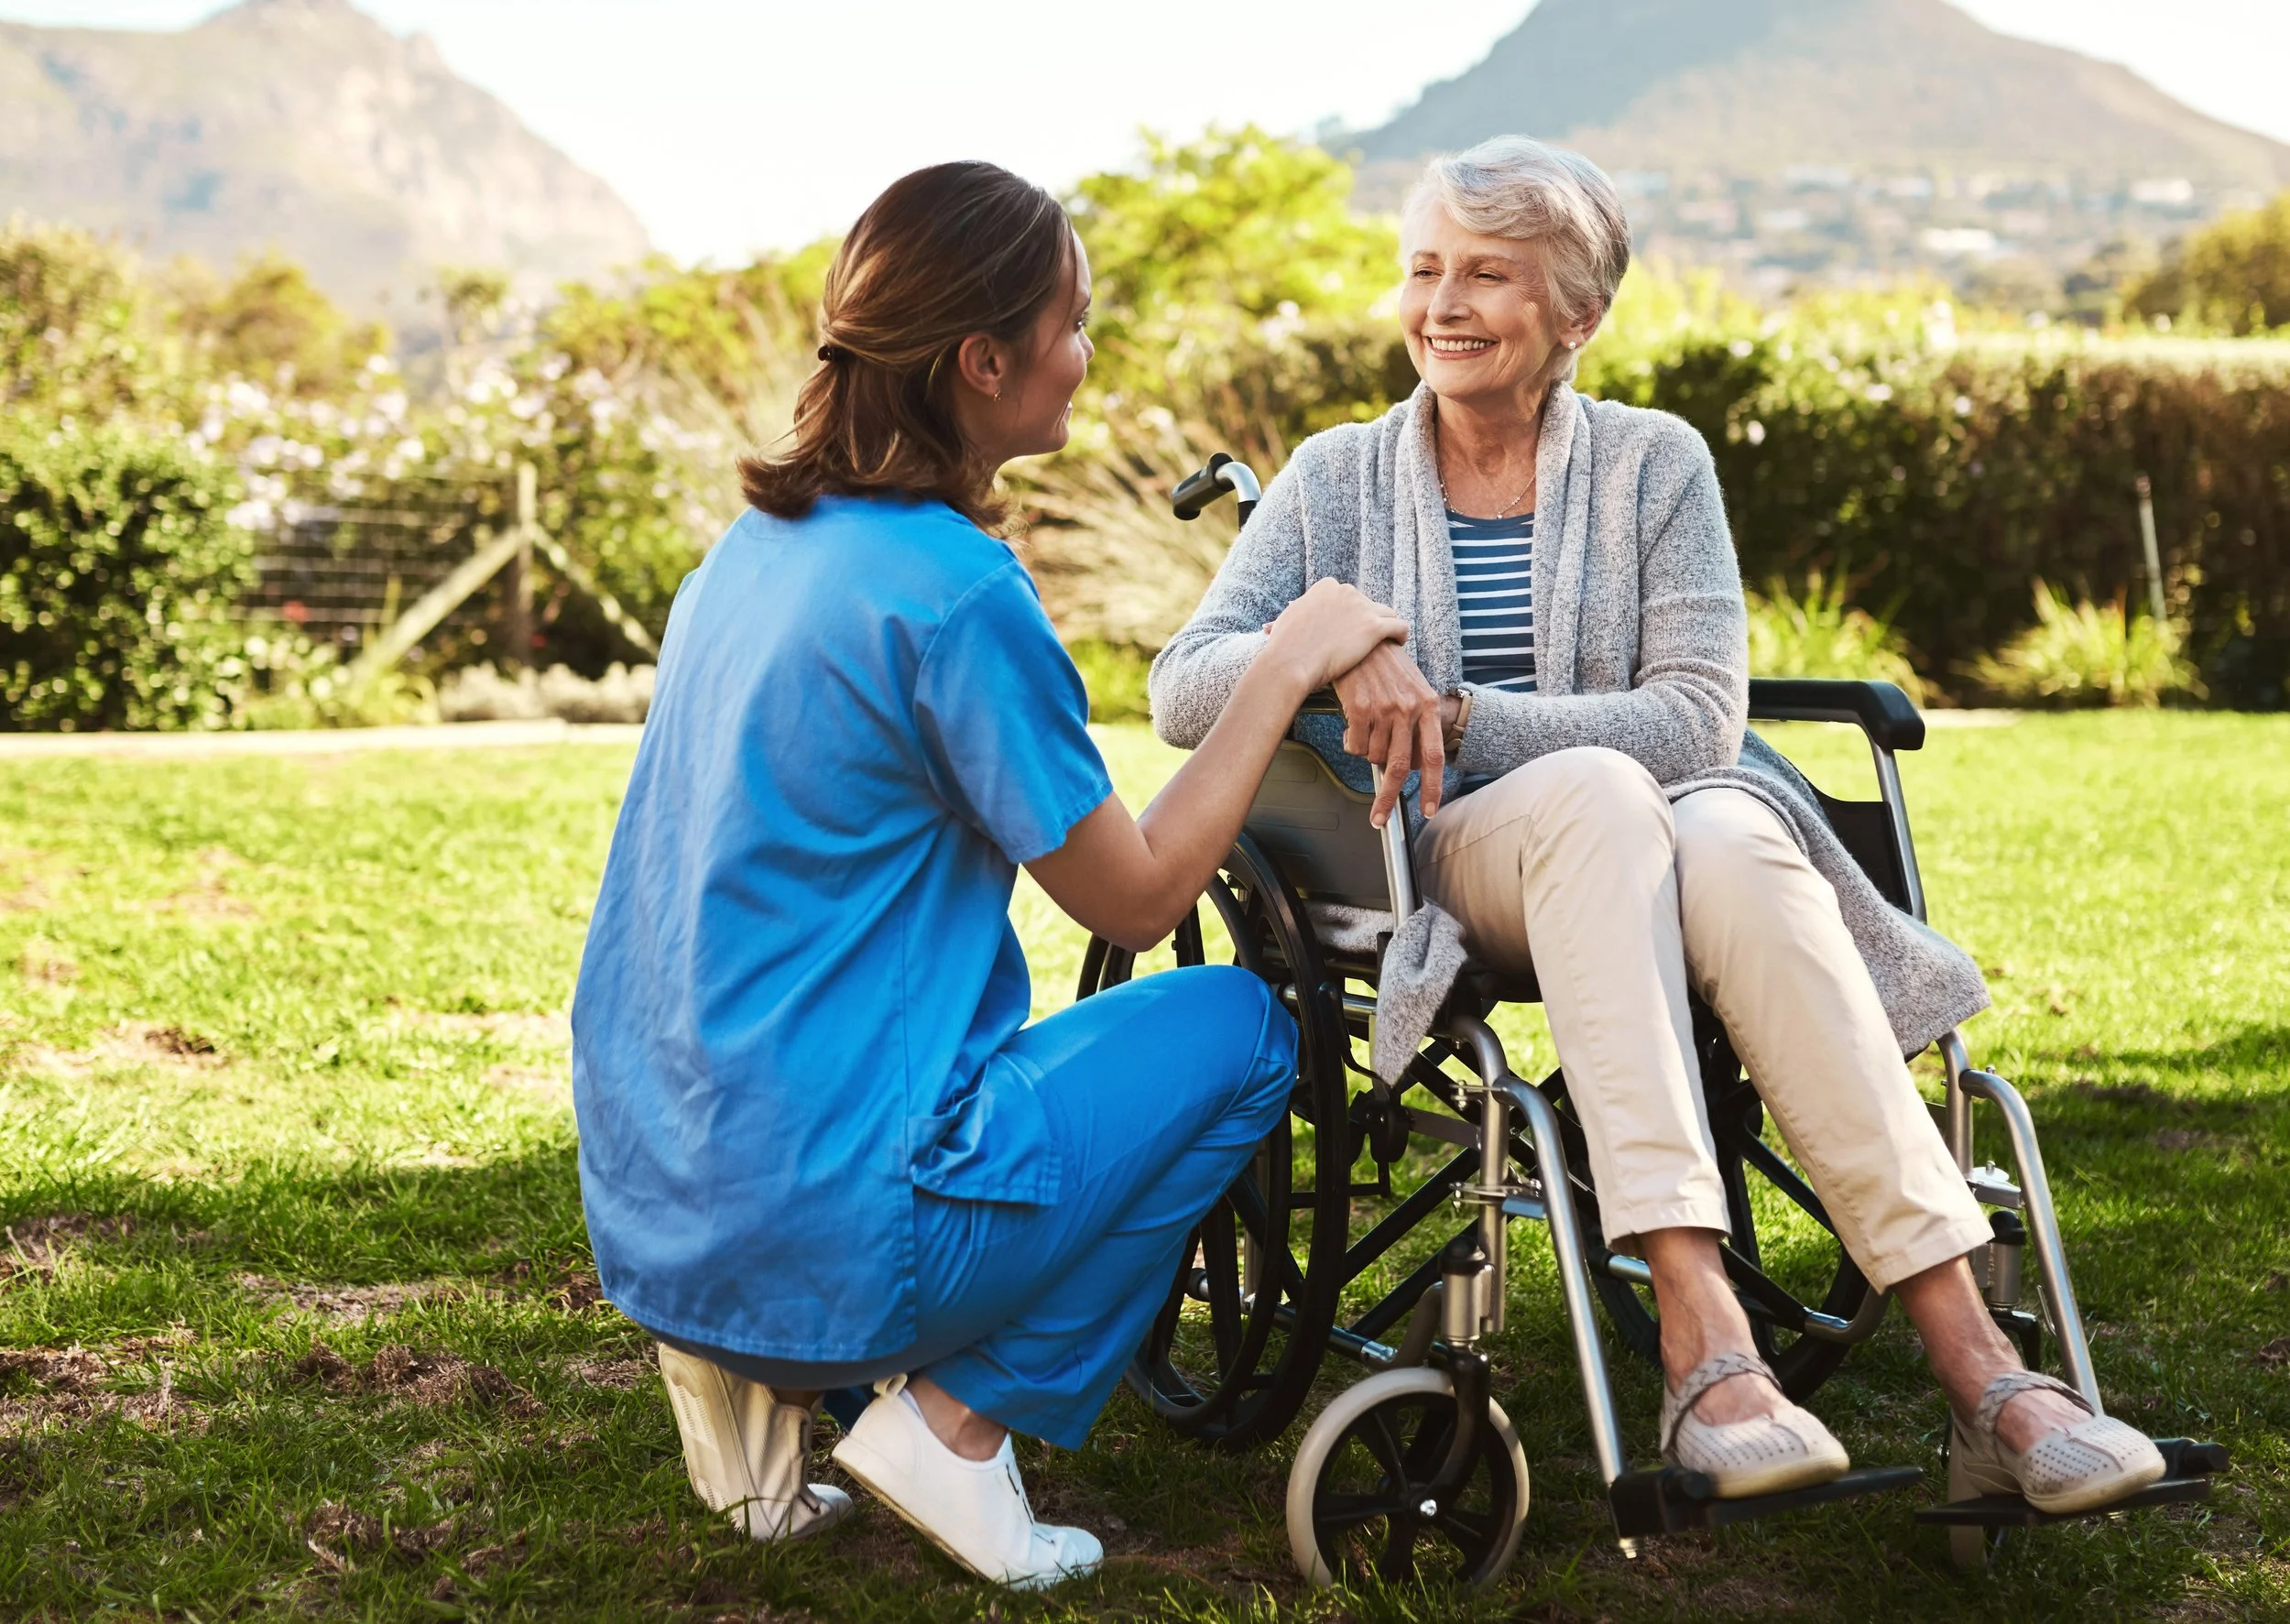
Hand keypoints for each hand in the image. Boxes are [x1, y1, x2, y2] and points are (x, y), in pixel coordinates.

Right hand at [1262, 578, 1408, 694]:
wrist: (1290, 662)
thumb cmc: (1284, 647)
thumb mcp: (1289, 618)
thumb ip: (1299, 611)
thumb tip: (1287, 614)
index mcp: (1327, 586)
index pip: (1349, 596)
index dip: (1352, 613)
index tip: (1352, 628)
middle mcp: (1346, 592)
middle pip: (1369, 603)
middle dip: (1368, 620)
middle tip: (1367, 640)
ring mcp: (1361, 608)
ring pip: (1387, 613)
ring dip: (1387, 625)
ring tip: (1388, 641)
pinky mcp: (1373, 627)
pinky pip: (1400, 626)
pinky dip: (1402, 634)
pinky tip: (1400, 644)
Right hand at [1334, 641, 1450, 824]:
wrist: (1363, 638)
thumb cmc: (1388, 665)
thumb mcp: (1413, 689)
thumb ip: (1417, 724)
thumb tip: (1412, 764)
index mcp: (1427, 706)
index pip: (1433, 755)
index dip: (1432, 788)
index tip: (1428, 809)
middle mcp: (1408, 709)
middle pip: (1400, 766)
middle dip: (1389, 798)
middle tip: (1381, 817)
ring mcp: (1384, 708)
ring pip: (1373, 756)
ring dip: (1367, 753)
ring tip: (1366, 732)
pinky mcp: (1359, 708)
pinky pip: (1354, 745)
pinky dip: (1351, 743)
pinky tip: (1352, 725)